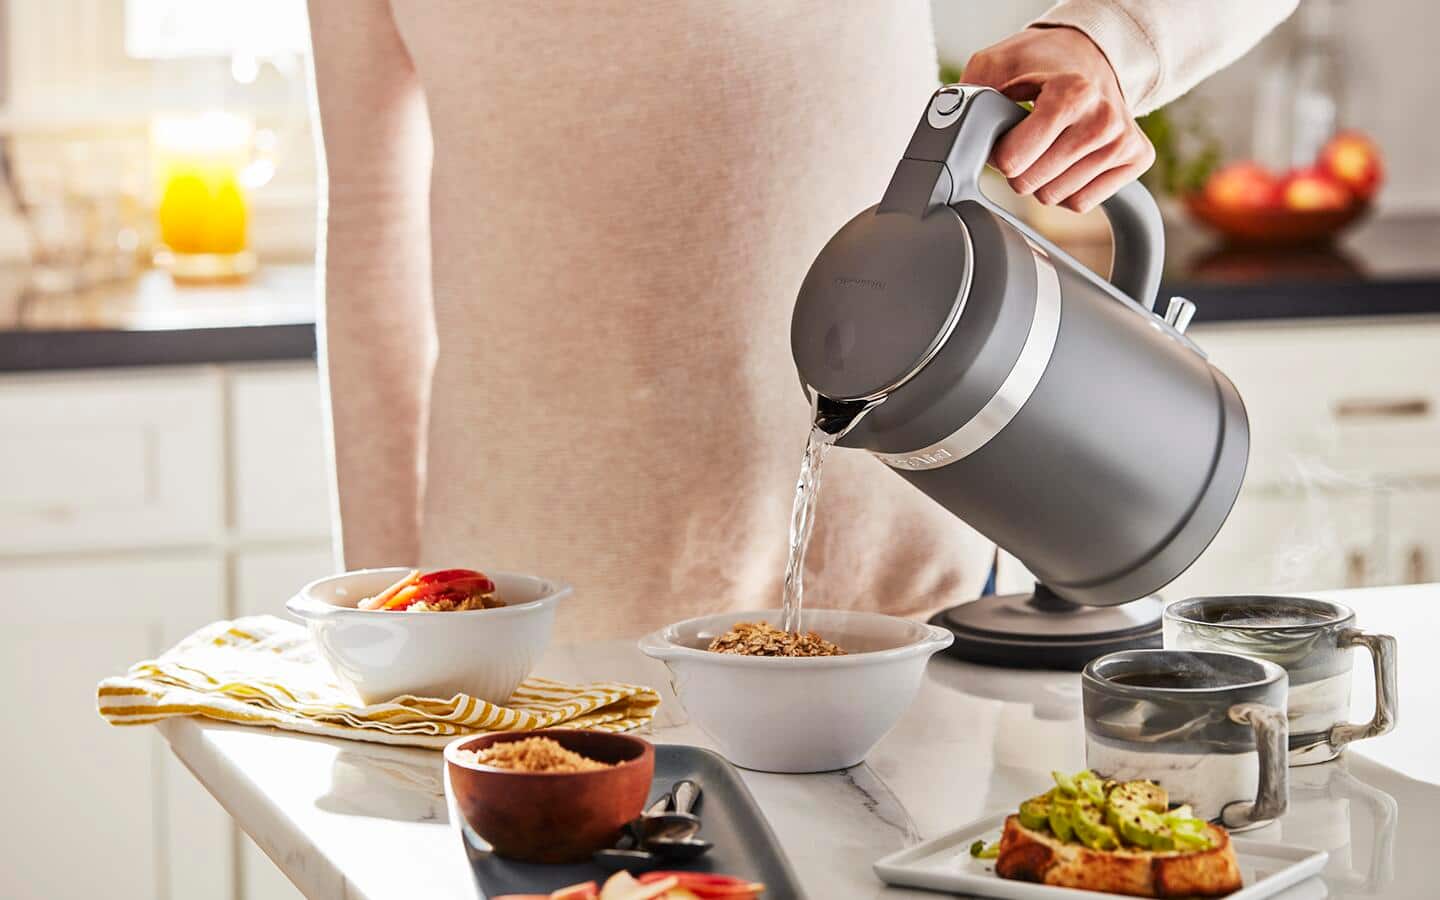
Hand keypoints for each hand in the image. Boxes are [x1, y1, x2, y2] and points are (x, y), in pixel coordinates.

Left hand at [963, 27, 1154, 212]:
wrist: (1091, 54)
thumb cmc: (1041, 62)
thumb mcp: (995, 64)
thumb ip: (970, 95)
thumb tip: (955, 129)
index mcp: (1071, 93)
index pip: (1013, 161)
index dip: (999, 153)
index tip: (1007, 133)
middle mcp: (1103, 119)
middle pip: (1032, 183)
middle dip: (1019, 167)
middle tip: (1028, 139)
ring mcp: (1123, 141)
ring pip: (1056, 197)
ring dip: (1043, 179)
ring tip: (1050, 145)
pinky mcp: (1137, 158)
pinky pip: (1081, 202)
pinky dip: (1067, 188)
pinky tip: (1069, 159)